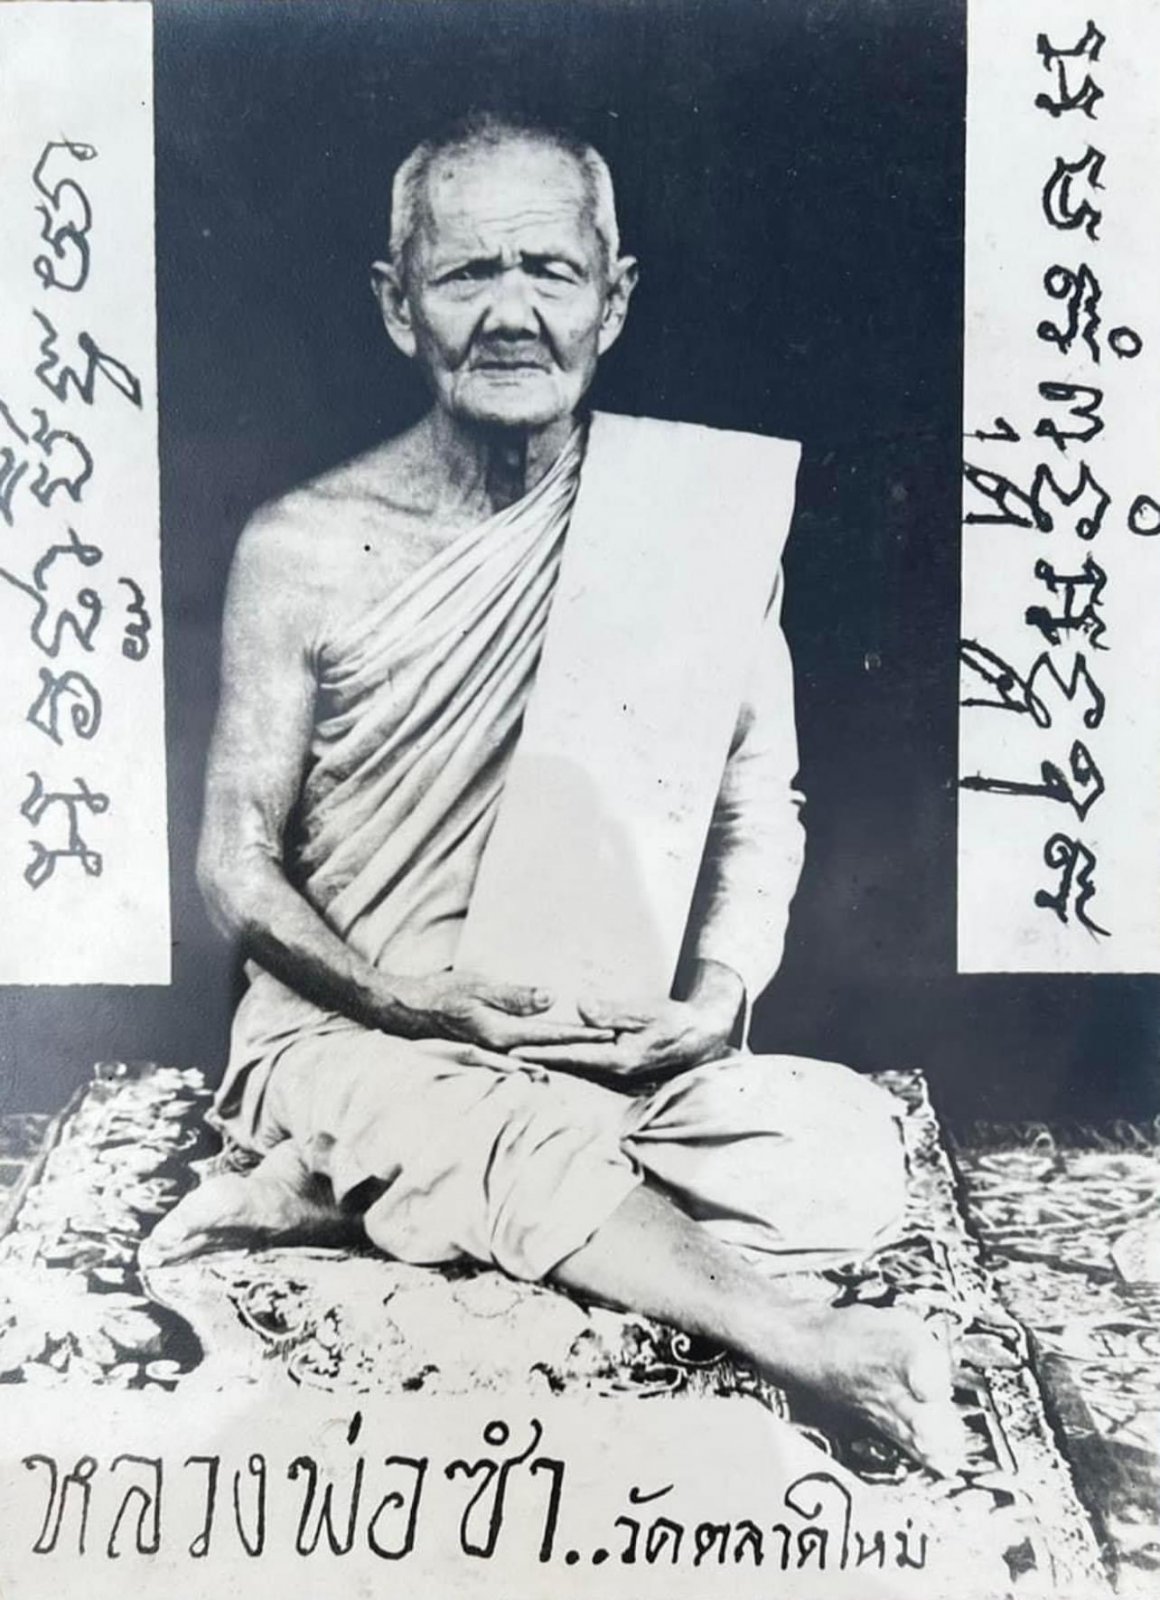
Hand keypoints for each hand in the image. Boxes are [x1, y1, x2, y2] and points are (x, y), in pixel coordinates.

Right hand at [389, 970, 614, 1054]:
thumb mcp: (478, 986)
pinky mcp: (486, 1053)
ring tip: (591, 1056)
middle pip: (549, 1052)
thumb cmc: (440, 993)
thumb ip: (514, 996)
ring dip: (563, 1057)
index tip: (607, 1034)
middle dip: (580, 1050)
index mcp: (502, 1034)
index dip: (581, 1034)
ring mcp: (493, 1055)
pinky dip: (540, 1059)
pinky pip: (520, 1060)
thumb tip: (551, 999)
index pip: (551, 1036)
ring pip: (537, 1059)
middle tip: (610, 1046)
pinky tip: (551, 1061)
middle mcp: (500, 1051)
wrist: (405, 1011)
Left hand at [509, 963, 744, 1083]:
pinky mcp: (619, 1070)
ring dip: (547, 1062)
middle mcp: (613, 1074)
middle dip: (535, 1060)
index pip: (569, 1056)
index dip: (540, 1052)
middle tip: (501, 1055)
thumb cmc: (675, 1023)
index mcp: (617, 1060)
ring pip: (573, 1069)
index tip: (513, 1050)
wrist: (700, 1039)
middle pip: (565, 1067)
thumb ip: (613, 1012)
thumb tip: (581, 1007)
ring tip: (517, 1056)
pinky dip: (565, 1061)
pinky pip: (585, 1066)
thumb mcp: (646, 1012)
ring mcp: (616, 1076)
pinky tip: (549, 1056)